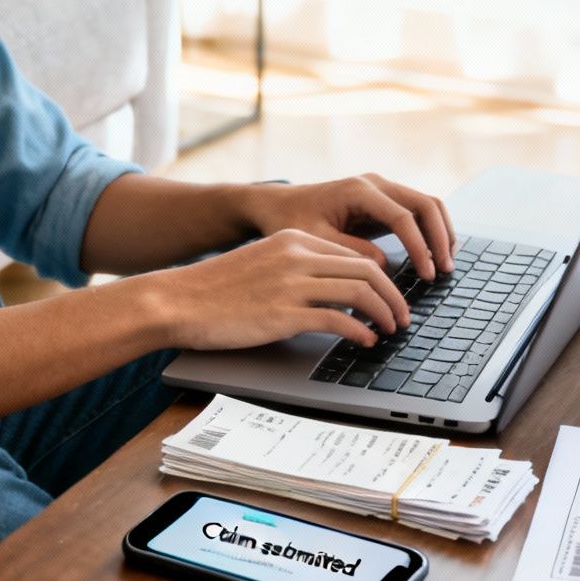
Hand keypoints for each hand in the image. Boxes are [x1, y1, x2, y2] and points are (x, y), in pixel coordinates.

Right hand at [140, 229, 409, 349]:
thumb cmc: (214, 290)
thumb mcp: (260, 264)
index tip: (390, 296)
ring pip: (361, 292)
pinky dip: (360, 331)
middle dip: (393, 296)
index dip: (381, 277)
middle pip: (368, 270)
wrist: (177, 301)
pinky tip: (365, 341)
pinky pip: (339, 320)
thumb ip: (295, 269)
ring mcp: (291, 283)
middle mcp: (297, 255)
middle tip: (402, 316)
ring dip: (384, 313)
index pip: (353, 253)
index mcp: (292, 239)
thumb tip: (332, 291)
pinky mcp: (284, 313)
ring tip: (390, 329)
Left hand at [240, 173, 455, 279]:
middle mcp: (375, 184)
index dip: (420, 247)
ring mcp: (382, 189)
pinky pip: (418, 212)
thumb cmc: (291, 221)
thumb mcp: (314, 240)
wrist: (279, 205)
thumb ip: (350, 252)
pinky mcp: (384, 201)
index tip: (428, 274)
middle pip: (425, 204)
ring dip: (441, 233)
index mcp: (359, 191)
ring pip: (427, 205)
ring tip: (445, 266)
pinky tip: (434, 256)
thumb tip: (385, 264)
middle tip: (444, 272)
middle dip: (440, 238)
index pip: (403, 217)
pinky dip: (431, 231)